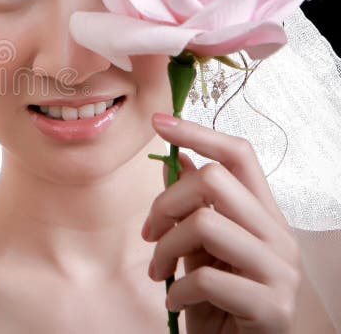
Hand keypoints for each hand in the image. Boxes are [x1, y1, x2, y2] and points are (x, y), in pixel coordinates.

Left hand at [142, 113, 301, 333]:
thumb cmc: (219, 302)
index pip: (239, 155)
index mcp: (263, 216)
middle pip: (214, 180)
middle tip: (148, 234)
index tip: (158, 121)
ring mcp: (280, 271)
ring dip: (165, 249)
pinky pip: (205, 278)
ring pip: (205, 224)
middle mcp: (279, 236)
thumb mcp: (199, 249)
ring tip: (158, 272)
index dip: (199, 132)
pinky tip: (175, 301)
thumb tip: (175, 156)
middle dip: (166, 202)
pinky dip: (176, 290)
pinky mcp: (272, 306)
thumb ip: (192, 207)